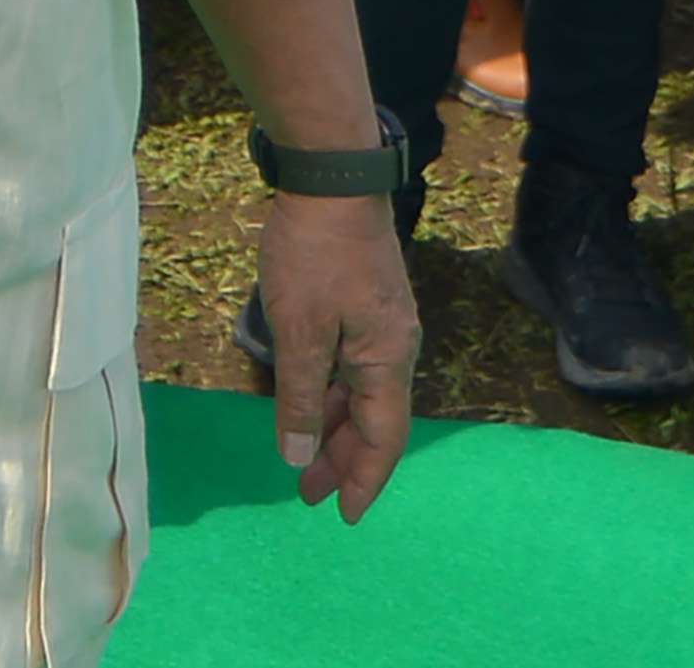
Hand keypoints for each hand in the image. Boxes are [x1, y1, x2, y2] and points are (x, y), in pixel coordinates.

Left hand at [252, 189, 417, 515]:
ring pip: (362, 392)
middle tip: (308, 494)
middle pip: (374, 420)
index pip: (383, 438)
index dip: (364, 479)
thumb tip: (297, 456)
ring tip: (303, 457)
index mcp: (388, 359)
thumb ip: (299, 397)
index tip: (344, 515)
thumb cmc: (315, 254)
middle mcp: (396, 346)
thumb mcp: (299, 331)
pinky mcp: (366, 303)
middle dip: (342, 459)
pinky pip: (354, 365)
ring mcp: (382, 323)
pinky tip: (309, 399)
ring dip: (333, 426)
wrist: (332, 177)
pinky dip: (332, 391)